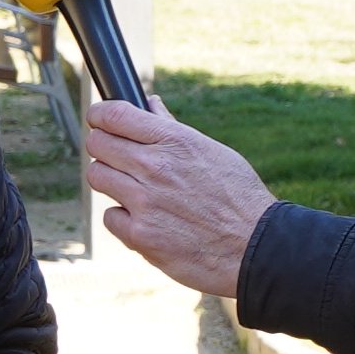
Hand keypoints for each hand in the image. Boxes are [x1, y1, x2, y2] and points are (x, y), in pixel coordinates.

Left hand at [80, 98, 271, 299]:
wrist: (256, 248)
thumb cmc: (239, 198)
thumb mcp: (213, 152)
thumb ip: (174, 129)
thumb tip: (151, 105)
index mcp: (175, 141)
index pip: (115, 115)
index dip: (100, 115)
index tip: (99, 120)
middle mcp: (156, 167)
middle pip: (98, 143)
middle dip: (103, 146)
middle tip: (116, 157)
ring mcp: (145, 202)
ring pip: (98, 176)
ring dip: (110, 180)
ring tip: (133, 190)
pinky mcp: (140, 235)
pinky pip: (110, 216)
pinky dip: (123, 218)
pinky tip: (146, 220)